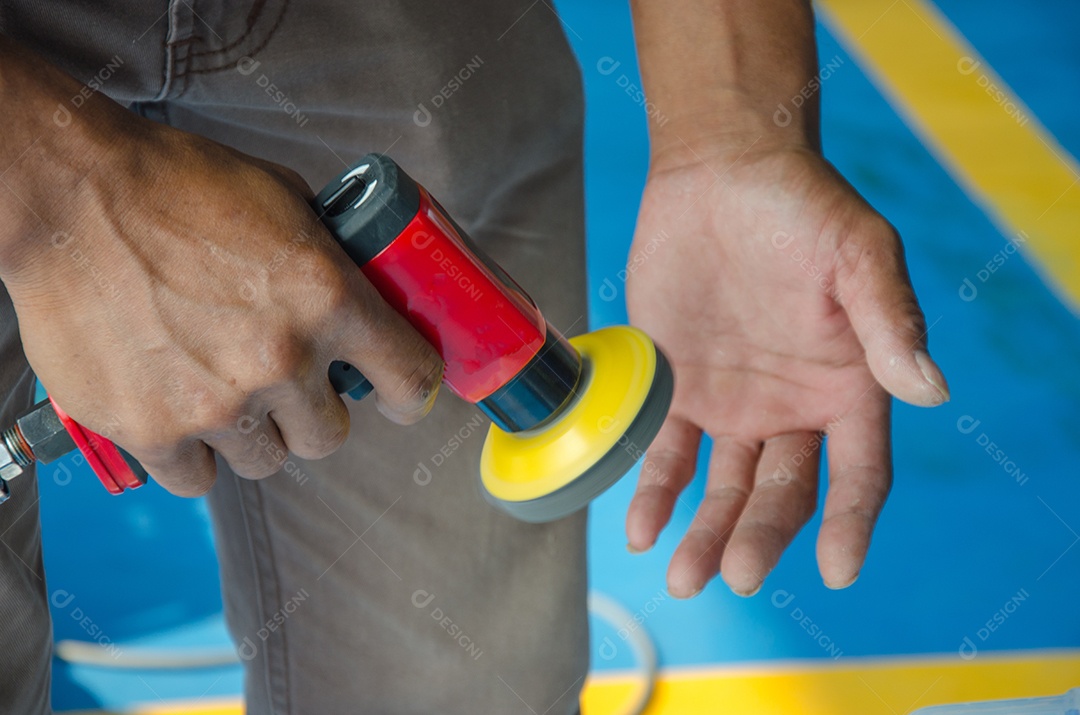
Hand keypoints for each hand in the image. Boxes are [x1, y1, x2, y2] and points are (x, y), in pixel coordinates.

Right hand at [0, 47, 441, 496]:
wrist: (71, 195)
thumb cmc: (177, 184)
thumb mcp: (285, 201)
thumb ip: (330, 259)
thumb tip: (359, 290)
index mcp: (329, 299)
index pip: (409, 378)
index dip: (407, 393)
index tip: (395, 396)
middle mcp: (282, 361)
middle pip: (330, 437)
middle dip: (311, 414)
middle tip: (283, 384)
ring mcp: (217, 404)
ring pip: (266, 462)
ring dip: (252, 435)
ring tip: (219, 392)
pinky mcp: (152, 429)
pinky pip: (197, 478)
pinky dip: (192, 455)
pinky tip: (178, 414)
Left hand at [624, 145, 948, 596]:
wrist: (719, 171)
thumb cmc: (800, 205)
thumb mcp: (857, 252)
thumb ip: (889, 320)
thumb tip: (929, 390)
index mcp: (850, 385)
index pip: (859, 473)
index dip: (851, 522)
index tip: (837, 568)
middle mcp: (793, 407)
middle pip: (783, 492)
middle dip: (762, 535)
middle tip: (740, 574)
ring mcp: (734, 403)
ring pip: (723, 487)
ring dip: (706, 534)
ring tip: (686, 578)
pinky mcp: (678, 388)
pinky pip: (667, 451)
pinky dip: (655, 490)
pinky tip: (641, 529)